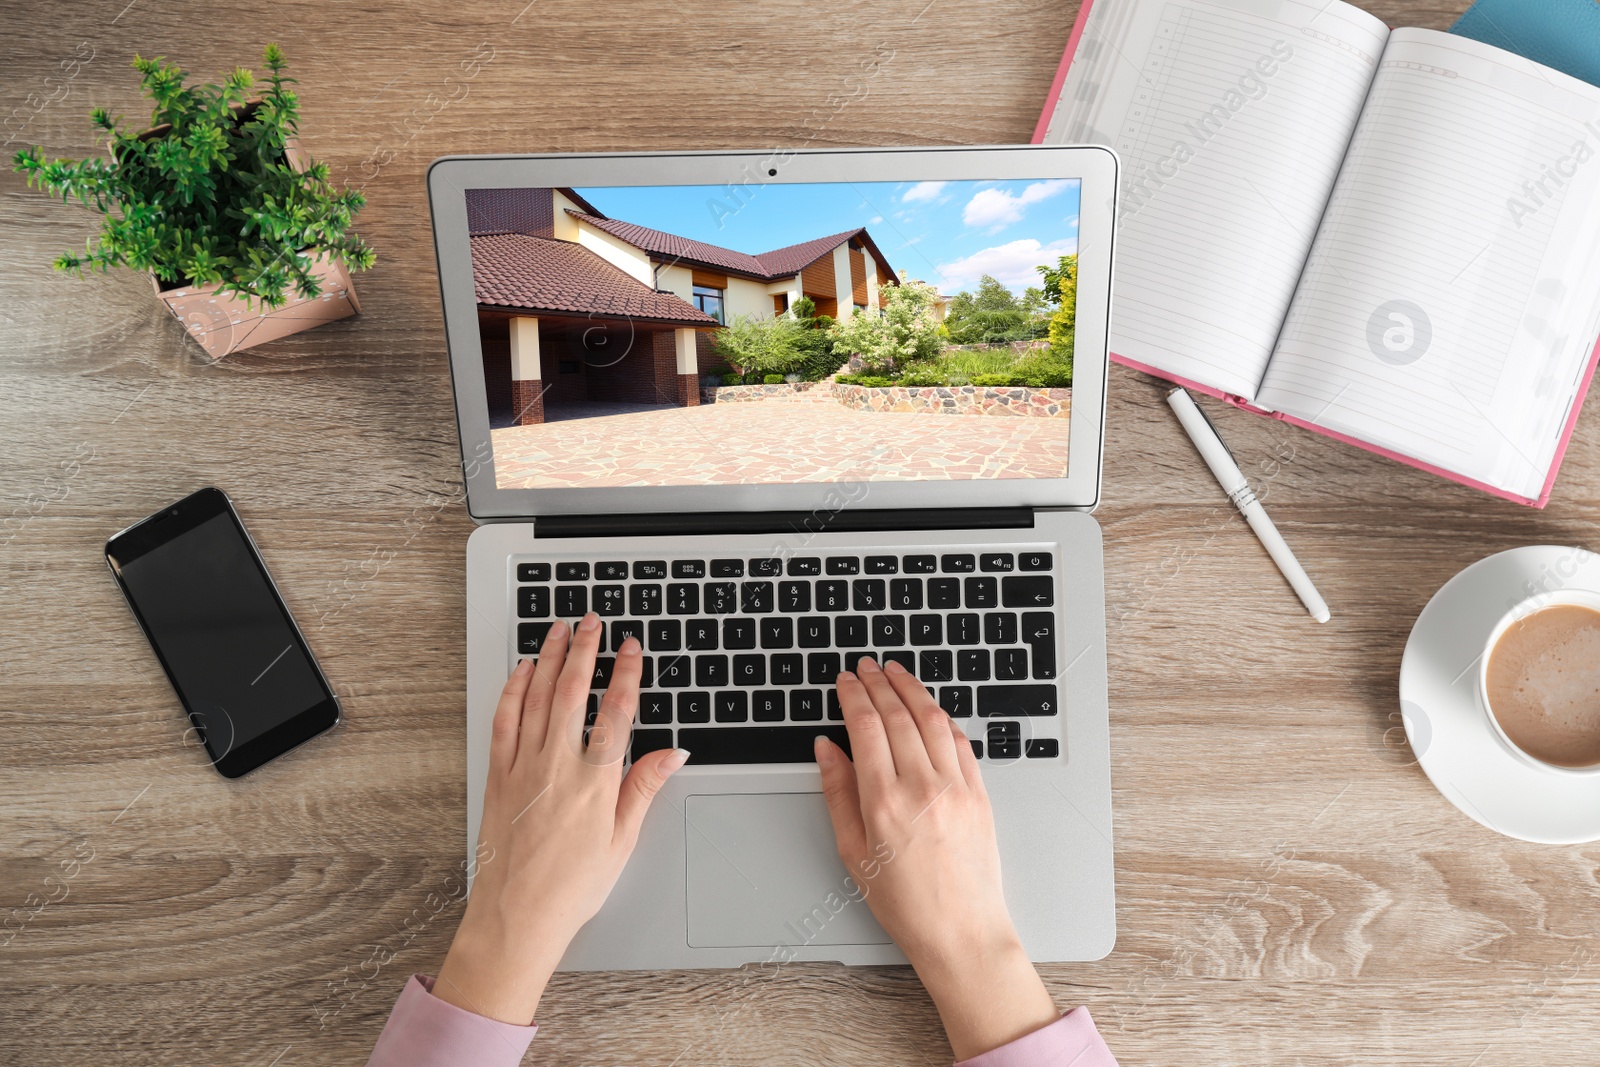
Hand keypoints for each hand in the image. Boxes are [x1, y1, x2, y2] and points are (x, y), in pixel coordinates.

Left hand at [434, 613, 687, 1023]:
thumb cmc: (570, 887)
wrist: (517, 916)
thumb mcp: (622, 841)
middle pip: (573, 691)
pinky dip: (513, 690)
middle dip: (585, 650)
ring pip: (537, 697)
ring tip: (559, 630)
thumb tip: (671, 753)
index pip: (617, 712)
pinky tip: (521, 672)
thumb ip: (644, 788)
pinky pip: (505, 720)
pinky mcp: (498, 776)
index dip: (627, 674)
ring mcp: (523, 767)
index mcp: (595, 782)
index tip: (632, 649)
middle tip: (593, 621)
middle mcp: (557, 766)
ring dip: (549, 658)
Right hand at [815, 657, 1058, 1059]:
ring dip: (912, 689)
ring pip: (932, 719)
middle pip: (898, 715)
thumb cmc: (906, 903)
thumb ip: (838, 794)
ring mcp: (956, 788)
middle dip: (879, 683)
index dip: (853, 695)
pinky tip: (930, 709)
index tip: (845, 681)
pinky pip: (960, 741)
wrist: (962, 932)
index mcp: (884, 802)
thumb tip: (827, 749)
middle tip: (866, 666)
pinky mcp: (980, 794)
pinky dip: (942, 718)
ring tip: (897, 673)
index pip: (865, 727)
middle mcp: (922, 787)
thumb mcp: (853, 852)